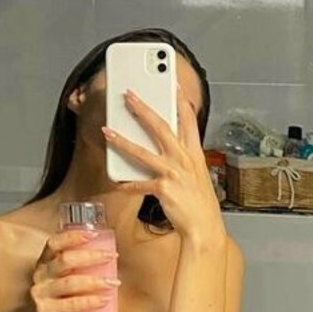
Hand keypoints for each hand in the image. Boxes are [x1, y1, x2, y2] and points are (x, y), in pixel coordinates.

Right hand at [25, 228, 119, 311]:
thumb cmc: (60, 308)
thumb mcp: (64, 285)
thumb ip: (77, 271)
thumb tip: (109, 259)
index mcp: (44, 265)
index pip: (54, 243)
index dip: (72, 236)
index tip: (93, 233)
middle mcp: (40, 276)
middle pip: (64, 260)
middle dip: (91, 256)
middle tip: (111, 256)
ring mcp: (40, 294)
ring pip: (70, 282)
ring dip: (95, 280)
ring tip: (113, 282)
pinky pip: (70, 304)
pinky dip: (89, 301)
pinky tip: (104, 300)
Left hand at [103, 91, 225, 249]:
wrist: (205, 228)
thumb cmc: (199, 202)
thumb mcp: (196, 173)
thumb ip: (182, 156)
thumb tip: (165, 144)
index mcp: (194, 153)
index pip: (188, 120)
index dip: (179, 100)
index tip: (171, 83)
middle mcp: (184, 159)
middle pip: (161, 127)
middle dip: (143, 109)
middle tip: (129, 96)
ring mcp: (174, 173)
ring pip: (143, 152)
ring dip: (123, 140)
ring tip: (107, 131)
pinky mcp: (164, 189)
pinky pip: (139, 183)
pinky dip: (126, 183)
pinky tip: (116, 182)